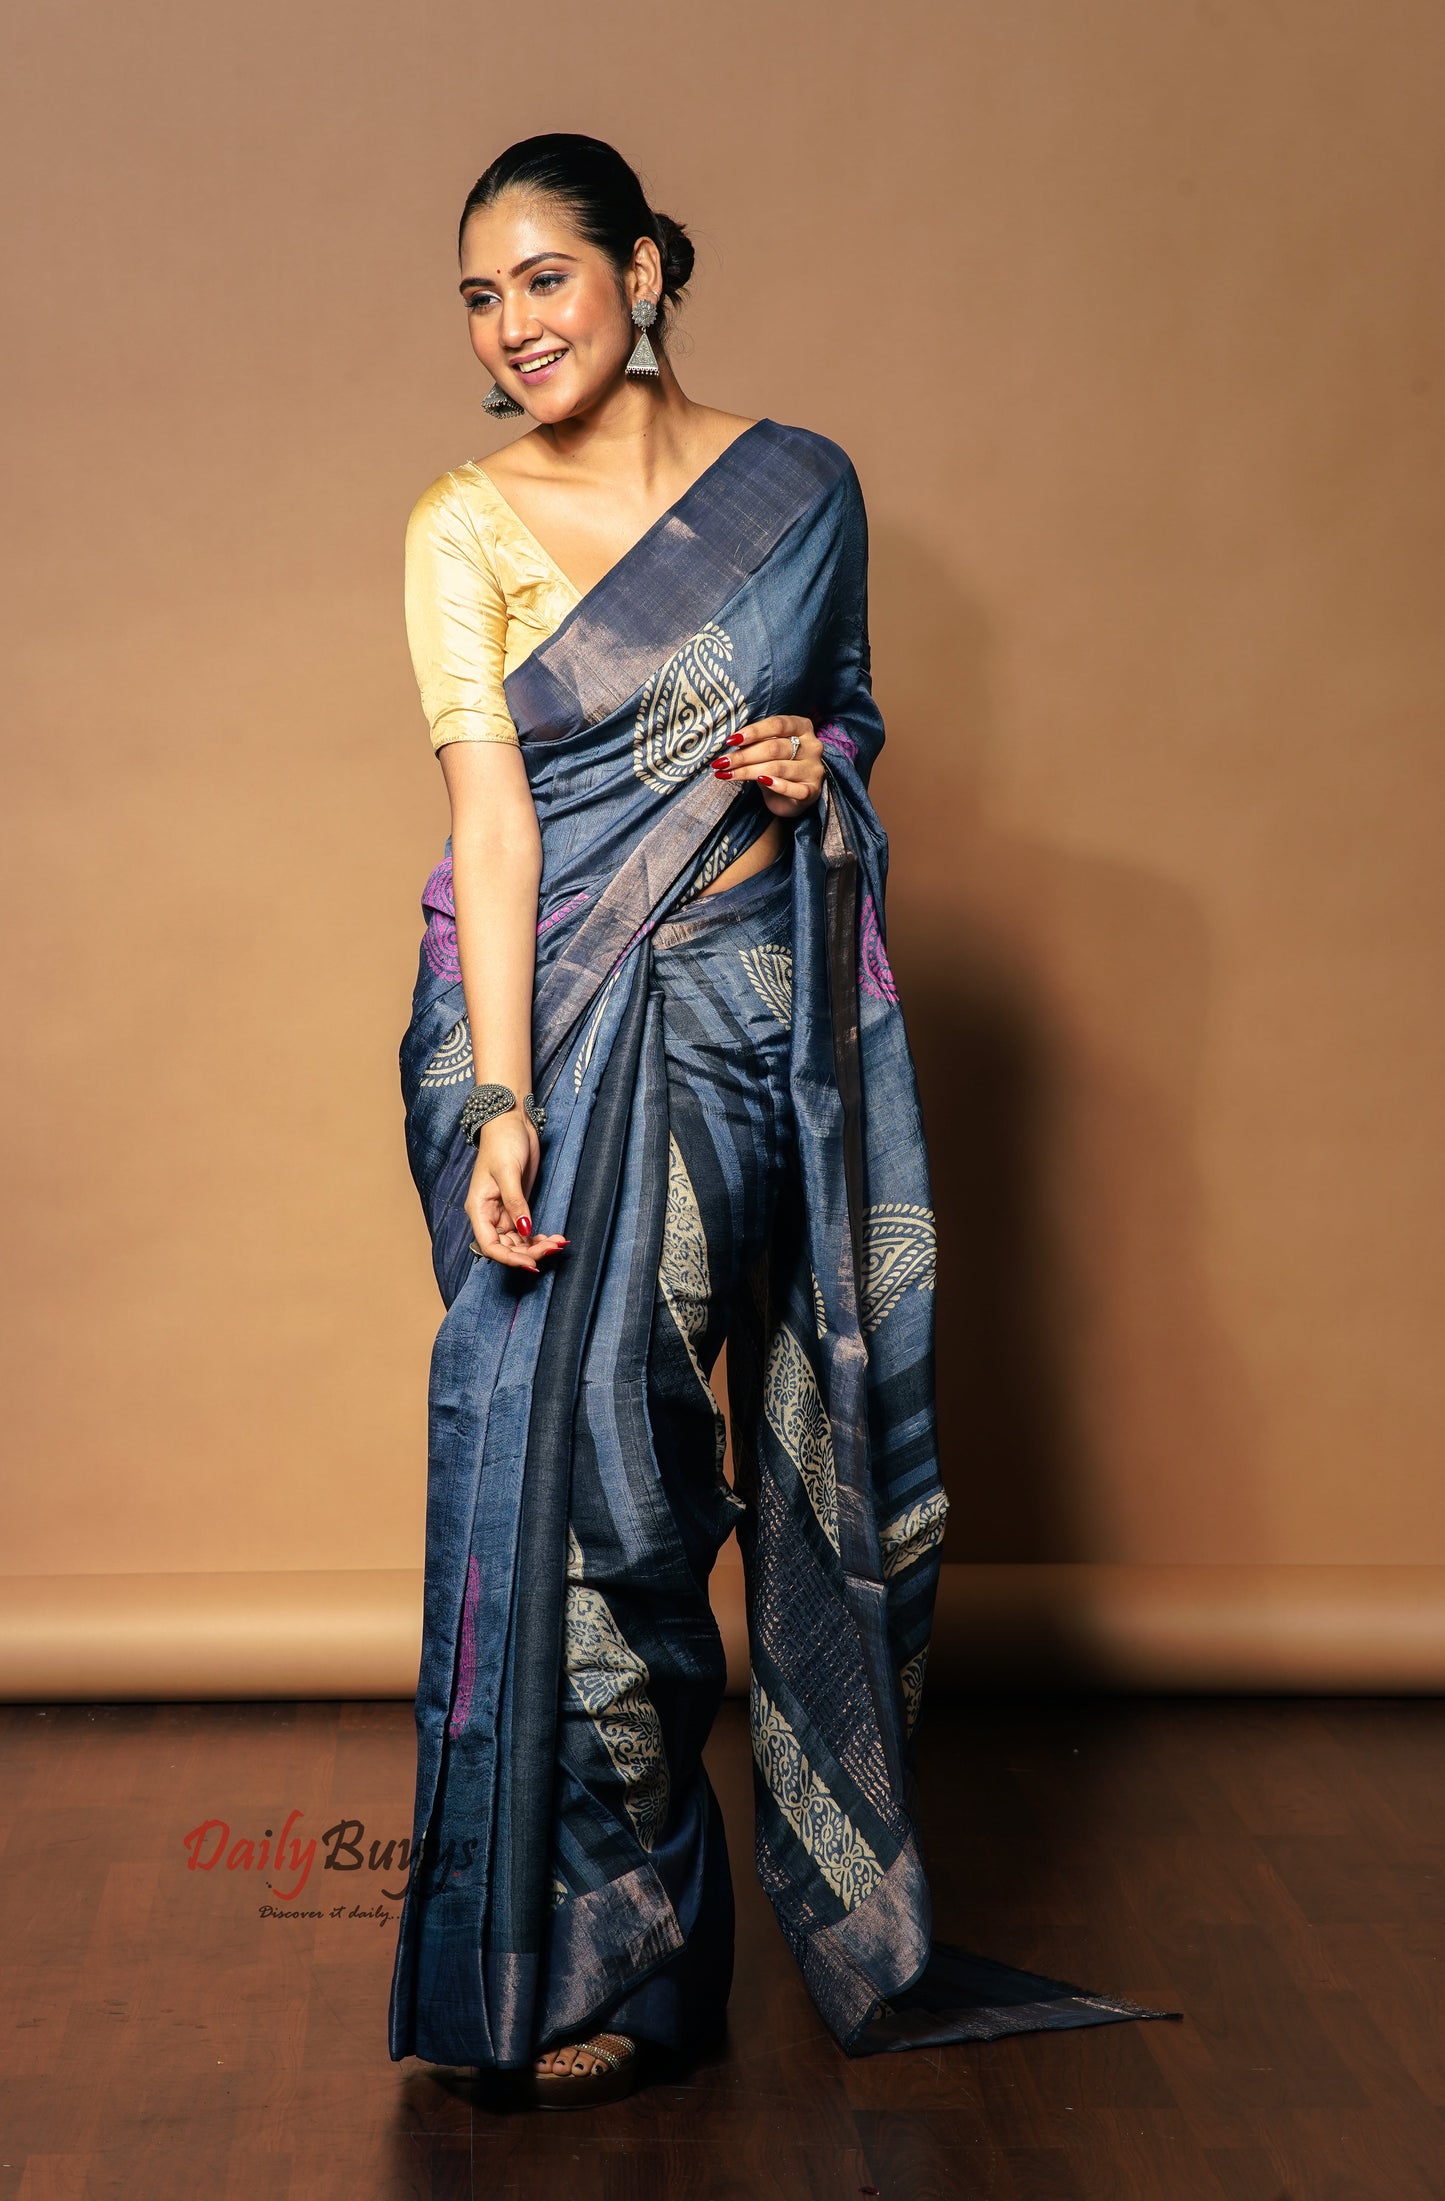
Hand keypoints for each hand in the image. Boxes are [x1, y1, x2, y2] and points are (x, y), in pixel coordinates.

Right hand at [465, 1108, 567, 1272]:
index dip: (510, 1258)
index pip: (491, 1245)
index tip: (532, 1263)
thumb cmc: (503, 1142)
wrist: (512, 1122)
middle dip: (529, 1252)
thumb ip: (516, 1203)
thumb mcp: (508, 1171)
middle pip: (507, 1247)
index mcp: (480, 1209)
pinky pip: (527, 1231)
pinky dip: (539, 1237)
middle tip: (553, 1247)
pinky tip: (554, 1238)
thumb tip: (525, 1231)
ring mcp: (505, 1212)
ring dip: (537, 1246)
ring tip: (558, 1243)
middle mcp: (490, 1215)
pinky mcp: (519, 1205)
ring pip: (519, 1241)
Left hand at [710, 715, 823, 814]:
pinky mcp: (812, 791)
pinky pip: (793, 789)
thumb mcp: (768, 749)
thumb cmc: (778, 765)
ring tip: (727, 774)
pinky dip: (776, 785)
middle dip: (744, 756)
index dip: (754, 731)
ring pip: (778, 768)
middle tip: (721, 762)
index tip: (731, 740)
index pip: (778, 724)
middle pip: (774, 748)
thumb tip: (731, 742)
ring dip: (748, 771)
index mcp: (802, 727)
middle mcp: (812, 746)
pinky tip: (762, 781)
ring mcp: (814, 769)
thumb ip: (756, 743)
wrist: (793, 796)